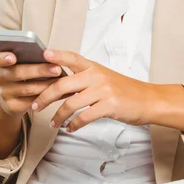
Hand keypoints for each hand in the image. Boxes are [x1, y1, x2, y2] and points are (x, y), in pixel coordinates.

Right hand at [0, 51, 62, 118]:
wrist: (10, 100)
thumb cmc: (22, 75)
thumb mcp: (20, 65)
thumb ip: (29, 58)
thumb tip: (51, 54)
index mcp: (1, 63)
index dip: (3, 58)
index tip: (13, 57)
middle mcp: (0, 78)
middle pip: (18, 73)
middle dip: (39, 70)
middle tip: (57, 69)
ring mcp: (5, 93)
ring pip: (28, 88)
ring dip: (47, 84)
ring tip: (63, 80)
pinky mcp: (12, 106)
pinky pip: (32, 102)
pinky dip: (48, 96)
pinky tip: (60, 92)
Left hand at [31, 50, 152, 131]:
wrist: (148, 100)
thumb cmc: (124, 90)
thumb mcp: (104, 78)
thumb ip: (84, 79)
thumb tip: (59, 87)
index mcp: (94, 67)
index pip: (72, 57)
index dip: (58, 55)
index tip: (43, 55)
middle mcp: (96, 76)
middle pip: (63, 84)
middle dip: (45, 96)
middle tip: (35, 105)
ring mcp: (103, 91)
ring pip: (71, 104)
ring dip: (58, 116)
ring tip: (53, 123)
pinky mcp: (109, 106)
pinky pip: (84, 117)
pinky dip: (74, 125)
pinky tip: (70, 129)